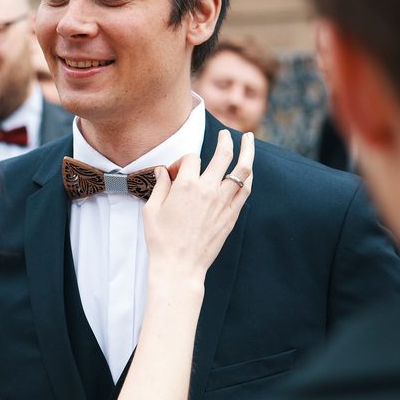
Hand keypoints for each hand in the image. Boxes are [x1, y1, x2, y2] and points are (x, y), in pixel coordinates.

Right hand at [143, 130, 253, 277]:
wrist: (179, 266)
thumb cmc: (161, 240)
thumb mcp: (151, 209)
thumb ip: (160, 186)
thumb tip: (163, 171)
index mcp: (186, 186)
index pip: (191, 158)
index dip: (183, 161)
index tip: (176, 172)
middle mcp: (208, 190)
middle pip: (222, 154)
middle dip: (225, 140)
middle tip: (225, 133)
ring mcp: (223, 202)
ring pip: (242, 169)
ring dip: (247, 151)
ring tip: (248, 138)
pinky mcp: (231, 215)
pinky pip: (245, 190)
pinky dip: (248, 176)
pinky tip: (248, 169)